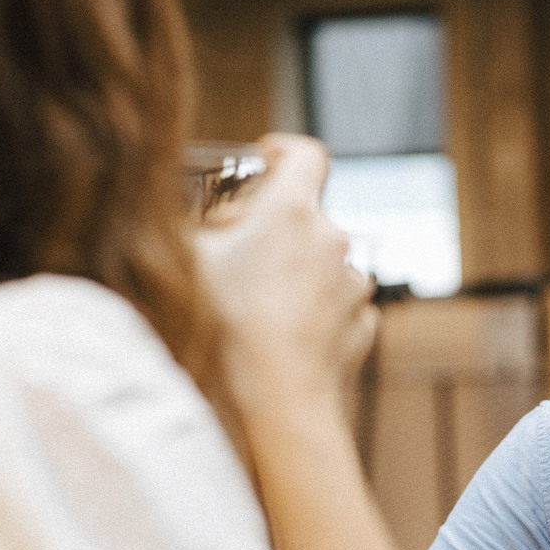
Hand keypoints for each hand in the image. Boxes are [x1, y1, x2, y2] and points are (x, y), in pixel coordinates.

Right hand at [193, 135, 376, 407]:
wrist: (277, 399)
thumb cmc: (227, 328)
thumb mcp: (188, 263)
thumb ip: (189, 228)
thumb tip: (188, 220)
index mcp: (293, 210)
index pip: (305, 154)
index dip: (284, 150)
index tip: (267, 158)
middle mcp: (333, 238)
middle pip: (304, 216)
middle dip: (273, 228)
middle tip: (236, 255)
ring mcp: (353, 283)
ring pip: (321, 263)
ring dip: (295, 273)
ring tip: (257, 307)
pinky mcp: (362, 322)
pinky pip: (336, 305)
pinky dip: (314, 312)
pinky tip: (283, 335)